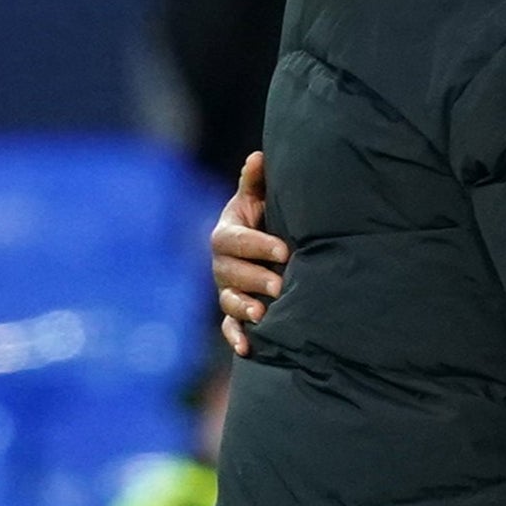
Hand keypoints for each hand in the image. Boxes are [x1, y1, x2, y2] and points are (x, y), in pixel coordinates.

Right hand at [213, 152, 286, 357]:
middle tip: (280, 284)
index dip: (258, 245)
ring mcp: (225, 288)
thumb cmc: (263, 216)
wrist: (263, 242)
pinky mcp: (232, 310)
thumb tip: (259, 157)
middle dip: (255, 278)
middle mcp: (222, 264)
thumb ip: (256, 183)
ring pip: (228, 300)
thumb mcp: (258, 199)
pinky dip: (235, 337)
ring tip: (263, 314)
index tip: (284, 249)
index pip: (236, 240)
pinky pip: (228, 326)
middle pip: (231, 273)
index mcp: (227, 234)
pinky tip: (247, 349)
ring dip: (243, 308)